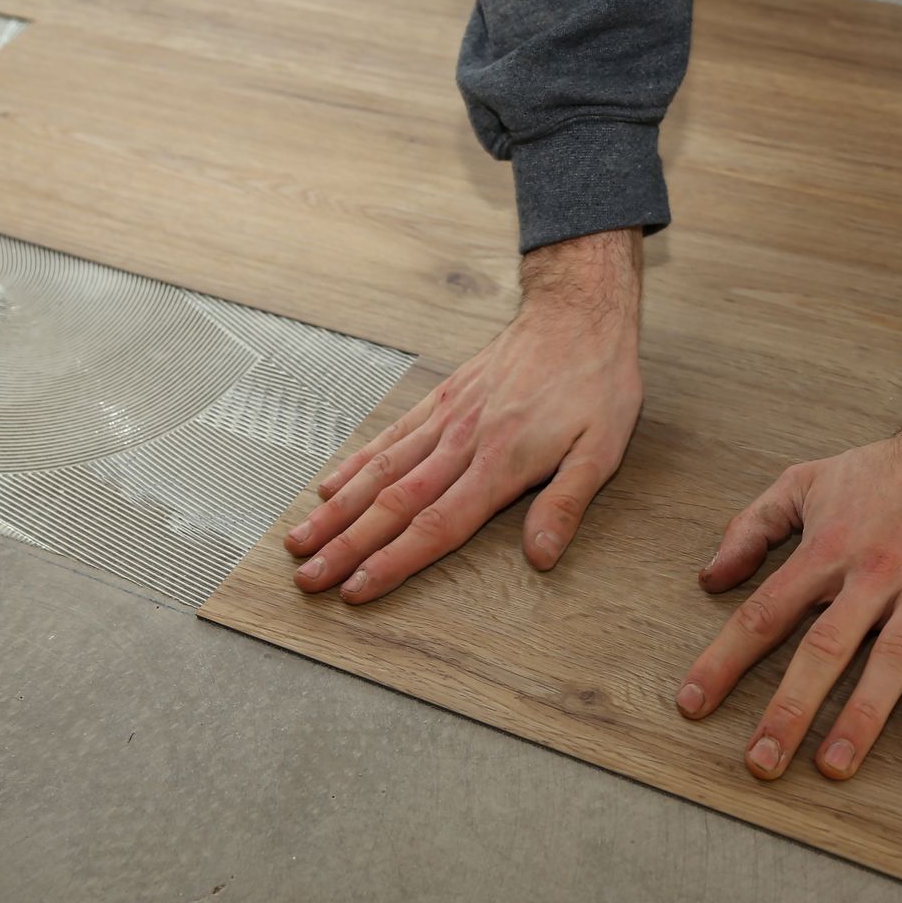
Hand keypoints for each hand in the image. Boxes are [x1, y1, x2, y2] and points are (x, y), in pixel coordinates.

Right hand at [284, 228, 644, 601]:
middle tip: (308, 578)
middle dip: (346, 546)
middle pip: (393, 505)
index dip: (393, 562)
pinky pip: (391, 437)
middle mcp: (463, 443)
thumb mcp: (601, 449)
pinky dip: (355, 464)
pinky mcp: (441, 398)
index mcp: (501, 464)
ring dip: (336, 511)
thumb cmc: (596, 382)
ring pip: (379, 472)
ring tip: (299, 540)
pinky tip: (330, 486)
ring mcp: (446, 419)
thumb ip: (566, 504)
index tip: (356, 589)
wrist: (577, 313)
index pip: (437, 525)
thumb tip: (542, 556)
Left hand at [676, 346, 901, 780]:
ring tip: (833, 766)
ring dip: (862, 717)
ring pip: (891, 660)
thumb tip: (710, 577)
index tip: (692, 705)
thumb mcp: (806, 481)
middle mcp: (873, 571)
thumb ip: (752, 526)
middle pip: (823, 648)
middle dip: (789, 708)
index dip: (724, 660)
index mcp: (827, 548)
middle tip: (760, 763)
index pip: (764, 613)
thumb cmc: (883, 470)